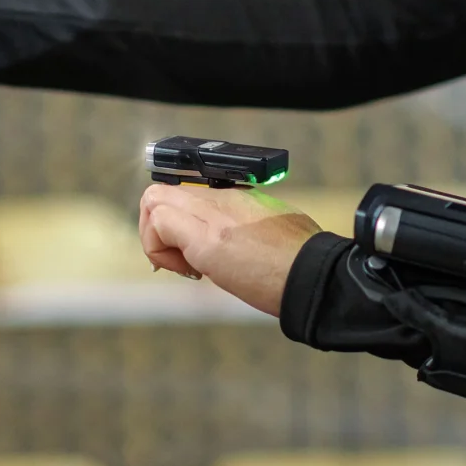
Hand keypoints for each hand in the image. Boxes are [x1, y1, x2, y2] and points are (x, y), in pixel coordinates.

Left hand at [137, 183, 319, 317]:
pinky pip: (160, 229)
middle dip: (154, 228)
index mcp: (235, 194)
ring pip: (152, 203)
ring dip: (156, 241)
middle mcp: (218, 198)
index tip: (183, 246)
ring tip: (186, 267)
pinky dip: (162, 253)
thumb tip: (231, 231)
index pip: (182, 190)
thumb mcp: (272, 220)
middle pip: (159, 192)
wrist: (313, 275)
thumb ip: (244, 218)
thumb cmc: (301, 257)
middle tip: (177, 258)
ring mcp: (210, 217)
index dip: (173, 217)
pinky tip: (194, 273)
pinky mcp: (206, 242)